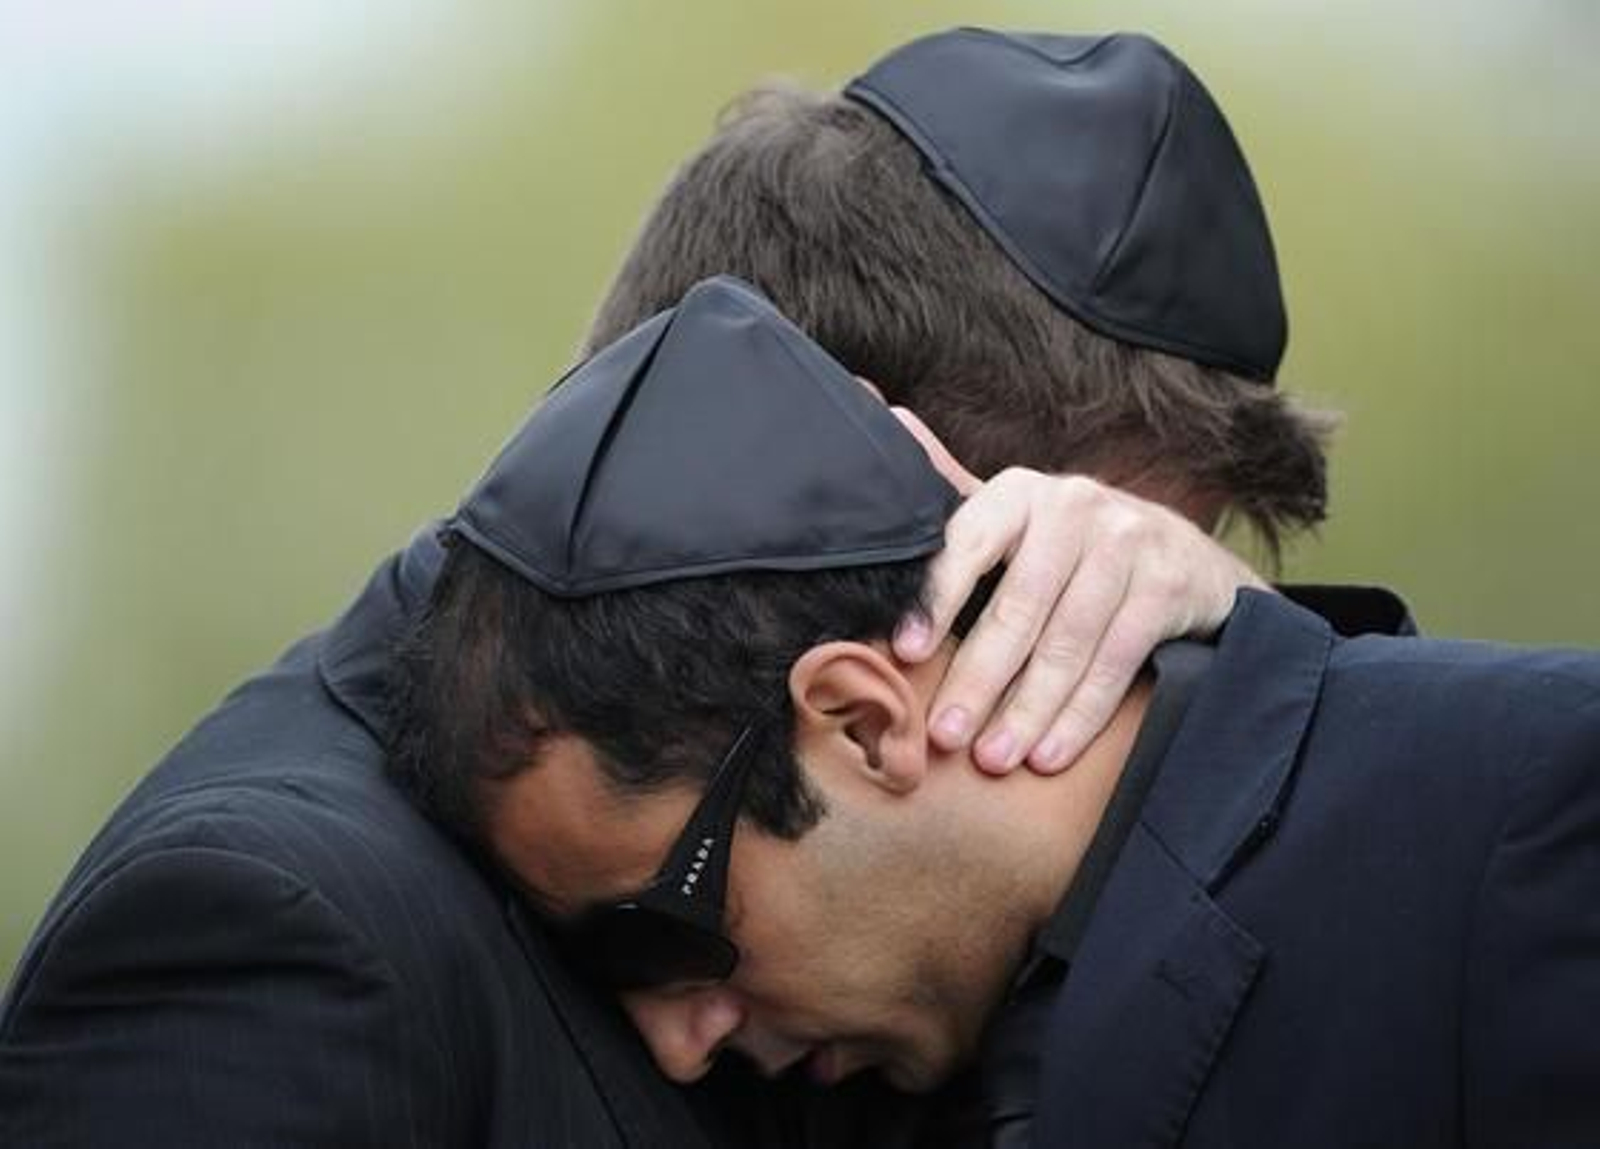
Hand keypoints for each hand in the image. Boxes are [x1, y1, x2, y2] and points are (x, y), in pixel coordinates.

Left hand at [890, 407, 1267, 773]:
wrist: (1188, 562)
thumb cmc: (1073, 552)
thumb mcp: (1015, 523)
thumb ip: (954, 496)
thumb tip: (886, 418)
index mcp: (1020, 493)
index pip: (967, 544)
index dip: (935, 599)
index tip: (904, 653)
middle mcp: (1075, 506)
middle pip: (1018, 606)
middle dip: (978, 678)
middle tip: (946, 735)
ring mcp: (1128, 542)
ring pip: (1067, 641)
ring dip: (1027, 709)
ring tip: (994, 759)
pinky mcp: (1169, 584)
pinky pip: (1116, 660)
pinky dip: (1080, 715)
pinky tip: (1050, 755)